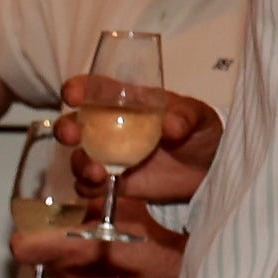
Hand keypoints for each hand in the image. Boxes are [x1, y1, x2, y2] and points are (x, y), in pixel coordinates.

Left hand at [15, 220, 182, 277]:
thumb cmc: (154, 244)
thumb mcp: (124, 210)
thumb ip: (90, 205)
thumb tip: (68, 203)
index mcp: (77, 252)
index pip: (24, 248)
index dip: (26, 237)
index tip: (35, 231)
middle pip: (34, 264)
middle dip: (44, 251)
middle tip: (61, 242)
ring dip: (53, 271)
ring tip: (75, 262)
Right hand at [58, 83, 219, 206]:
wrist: (211, 169)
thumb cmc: (201, 132)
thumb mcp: (198, 116)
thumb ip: (185, 117)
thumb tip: (170, 126)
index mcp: (126, 103)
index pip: (95, 90)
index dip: (79, 89)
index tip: (73, 95)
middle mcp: (109, 128)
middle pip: (75, 124)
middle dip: (66, 129)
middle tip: (72, 135)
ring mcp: (109, 156)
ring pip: (78, 158)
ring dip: (79, 164)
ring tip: (98, 173)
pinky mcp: (115, 182)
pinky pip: (90, 186)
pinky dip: (90, 188)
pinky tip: (105, 188)